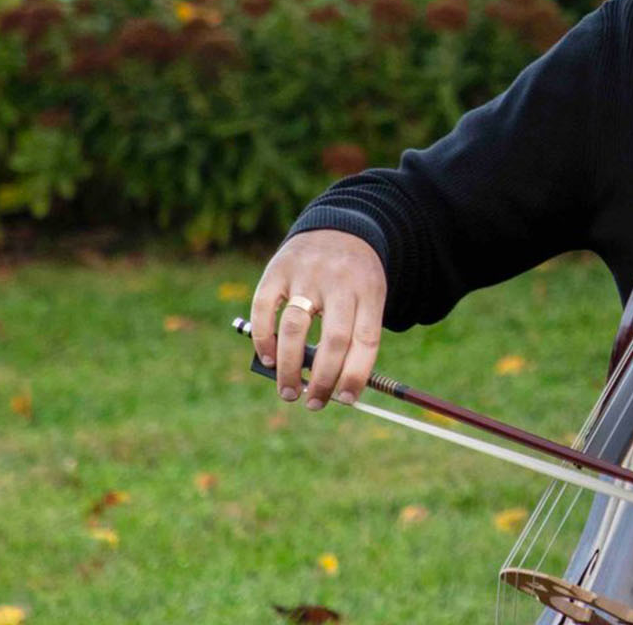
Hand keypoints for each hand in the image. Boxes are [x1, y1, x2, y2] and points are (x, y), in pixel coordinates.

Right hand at [250, 230, 386, 410]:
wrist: (340, 228)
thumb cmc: (355, 279)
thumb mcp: (368, 299)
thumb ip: (353, 337)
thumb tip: (331, 387)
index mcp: (368, 292)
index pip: (366, 341)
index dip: (356, 375)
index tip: (345, 400)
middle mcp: (339, 282)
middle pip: (333, 340)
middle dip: (323, 380)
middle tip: (314, 404)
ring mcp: (306, 274)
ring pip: (296, 328)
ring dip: (290, 367)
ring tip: (289, 390)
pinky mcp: (277, 270)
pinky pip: (264, 309)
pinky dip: (264, 339)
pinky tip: (269, 359)